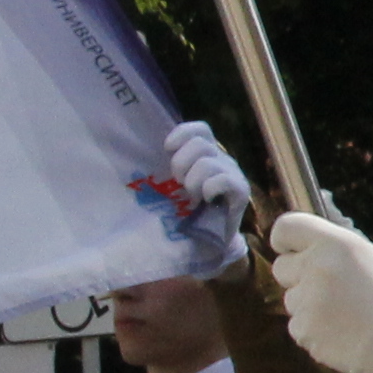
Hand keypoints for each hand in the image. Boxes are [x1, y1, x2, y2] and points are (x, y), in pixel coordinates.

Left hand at [161, 120, 253, 263]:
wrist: (205, 242)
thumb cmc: (182, 212)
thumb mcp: (169, 186)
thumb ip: (162, 168)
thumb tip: (131, 154)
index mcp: (205, 154)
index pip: (199, 129)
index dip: (182, 134)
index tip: (167, 150)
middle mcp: (221, 160)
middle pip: (200, 144)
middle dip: (181, 163)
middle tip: (178, 183)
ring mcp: (233, 174)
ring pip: (208, 162)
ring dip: (193, 181)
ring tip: (192, 196)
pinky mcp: (241, 191)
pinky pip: (223, 179)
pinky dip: (209, 189)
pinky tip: (206, 201)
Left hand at [266, 209, 372, 372]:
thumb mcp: (372, 259)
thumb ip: (335, 250)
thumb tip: (304, 247)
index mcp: (337, 245)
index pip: (285, 227)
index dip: (285, 241)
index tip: (293, 252)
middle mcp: (317, 268)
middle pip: (281, 267)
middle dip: (298, 278)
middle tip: (332, 290)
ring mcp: (307, 302)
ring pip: (291, 300)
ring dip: (310, 307)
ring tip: (346, 316)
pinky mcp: (304, 331)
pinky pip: (297, 326)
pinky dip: (315, 331)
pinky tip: (343, 334)